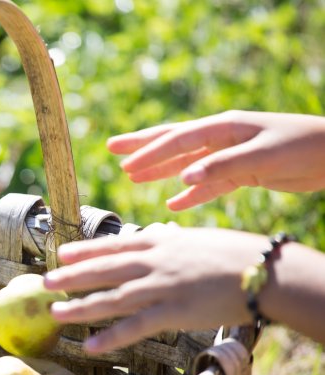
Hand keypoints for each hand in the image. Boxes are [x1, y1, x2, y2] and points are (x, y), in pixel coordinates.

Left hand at [44, 226, 266, 352]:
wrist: (264, 271)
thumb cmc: (238, 253)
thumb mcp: (198, 238)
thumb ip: (172, 238)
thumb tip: (158, 231)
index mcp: (162, 241)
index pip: (115, 244)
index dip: (86, 250)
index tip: (62, 252)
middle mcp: (155, 262)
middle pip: (104, 269)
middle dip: (71, 276)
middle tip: (44, 282)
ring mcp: (162, 287)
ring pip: (112, 298)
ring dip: (80, 306)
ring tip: (54, 313)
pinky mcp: (174, 312)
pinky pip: (136, 327)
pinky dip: (111, 337)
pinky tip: (89, 345)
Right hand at [108, 111, 324, 209]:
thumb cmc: (304, 147)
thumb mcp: (263, 156)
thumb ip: (222, 167)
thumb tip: (184, 177)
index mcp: (225, 128)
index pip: (178, 139)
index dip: (150, 151)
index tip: (124, 163)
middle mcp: (223, 139)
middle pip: (174, 143)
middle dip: (143, 148)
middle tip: (112, 149)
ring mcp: (231, 156)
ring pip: (187, 164)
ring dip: (161, 171)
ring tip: (133, 177)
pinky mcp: (243, 173)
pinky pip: (208, 184)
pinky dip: (190, 194)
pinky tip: (173, 204)